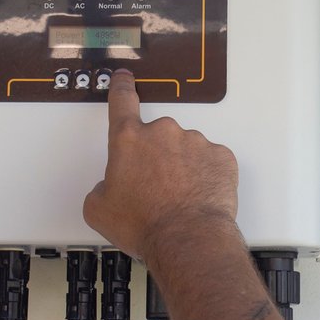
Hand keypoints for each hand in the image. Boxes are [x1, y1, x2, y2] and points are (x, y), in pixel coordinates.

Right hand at [82, 71, 239, 260]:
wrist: (187, 240)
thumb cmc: (146, 225)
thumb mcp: (99, 209)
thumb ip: (101, 187)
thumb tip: (109, 188)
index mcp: (129, 140)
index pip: (122, 101)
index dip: (122, 88)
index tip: (125, 79)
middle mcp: (163, 133)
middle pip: (156, 137)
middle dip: (155, 158)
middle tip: (155, 187)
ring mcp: (195, 142)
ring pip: (185, 150)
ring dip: (181, 168)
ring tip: (177, 198)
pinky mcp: (220, 156)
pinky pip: (210, 161)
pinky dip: (204, 176)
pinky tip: (197, 197)